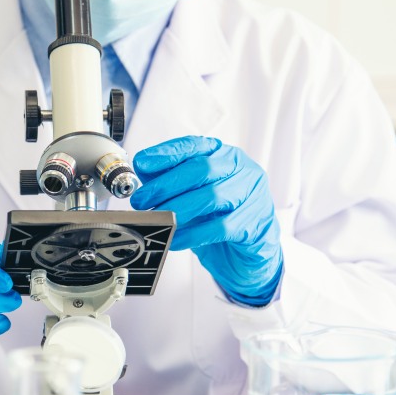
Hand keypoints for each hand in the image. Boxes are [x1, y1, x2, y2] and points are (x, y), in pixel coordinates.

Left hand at [130, 136, 282, 303]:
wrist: (250, 249)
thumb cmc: (219, 216)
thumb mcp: (194, 193)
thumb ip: (171, 179)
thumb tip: (143, 171)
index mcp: (225, 156)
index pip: (195, 145)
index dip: (167, 153)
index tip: (142, 163)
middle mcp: (242, 170)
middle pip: (202, 169)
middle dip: (166, 184)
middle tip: (142, 200)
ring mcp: (252, 196)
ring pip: (211, 197)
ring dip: (177, 208)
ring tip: (156, 219)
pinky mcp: (253, 224)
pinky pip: (219, 227)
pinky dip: (192, 234)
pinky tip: (174, 238)